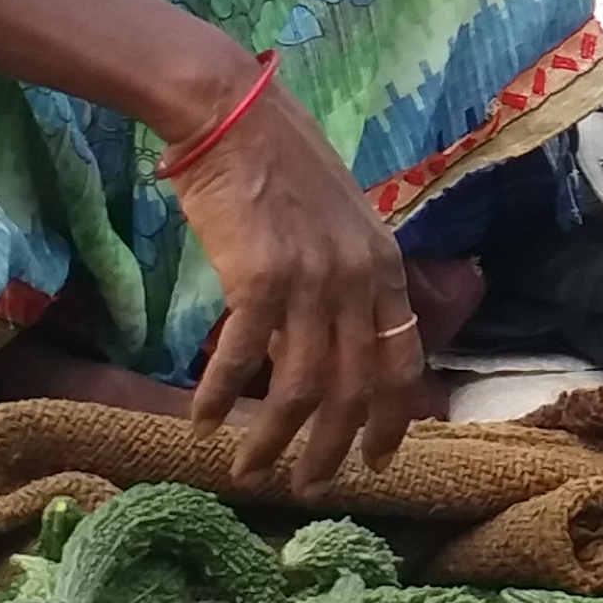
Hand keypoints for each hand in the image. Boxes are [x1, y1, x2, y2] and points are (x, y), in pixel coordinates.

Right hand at [159, 43, 420, 492]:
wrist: (233, 114)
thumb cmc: (280, 165)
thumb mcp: (338, 223)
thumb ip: (346, 280)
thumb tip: (334, 344)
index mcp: (384, 266)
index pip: (402, 361)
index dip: (392, 418)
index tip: (378, 460)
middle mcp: (357, 279)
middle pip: (354, 388)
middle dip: (332, 448)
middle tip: (308, 488)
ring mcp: (311, 280)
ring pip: (299, 387)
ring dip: (272, 439)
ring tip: (249, 470)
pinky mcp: (258, 277)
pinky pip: (242, 357)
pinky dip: (218, 396)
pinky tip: (200, 422)